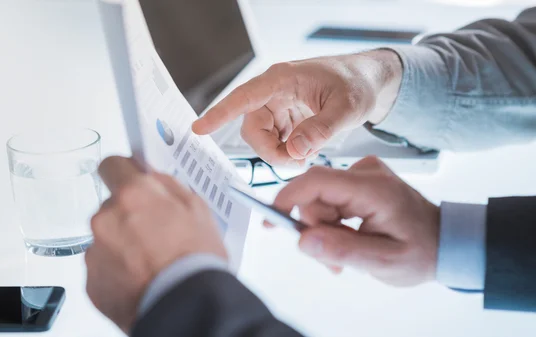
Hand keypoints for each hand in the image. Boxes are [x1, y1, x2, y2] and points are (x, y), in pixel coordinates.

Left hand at [85, 157, 225, 332]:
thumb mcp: (197, 209)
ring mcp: (96, 251)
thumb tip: (151, 175)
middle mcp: (107, 218)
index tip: (130, 179)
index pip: (112, 165)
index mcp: (133, 195)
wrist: (186, 308)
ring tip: (151, 261)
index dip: (124, 172)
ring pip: (106, 237)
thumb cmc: (195, 261)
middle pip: (111, 206)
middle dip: (128, 215)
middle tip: (154, 232)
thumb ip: (167, 185)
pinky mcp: (91, 280)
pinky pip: (102, 265)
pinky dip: (117, 270)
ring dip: (123, 244)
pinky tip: (141, 277)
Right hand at [192, 50, 401, 165]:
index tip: (199, 128)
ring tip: (306, 157)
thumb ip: (321, 130)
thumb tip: (294, 150)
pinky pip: (273, 141)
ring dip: (278, 154)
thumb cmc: (356, 85)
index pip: (243, 97)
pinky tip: (305, 151)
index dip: (219, 113)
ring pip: (261, 139)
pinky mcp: (282, 118)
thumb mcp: (347, 108)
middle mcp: (273, 92)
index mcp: (282, 80)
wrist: (366, 82)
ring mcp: (276, 106)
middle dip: (270, 152)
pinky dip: (285, 152)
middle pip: (252, 129)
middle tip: (298, 162)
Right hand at [273, 156, 439, 286]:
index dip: (287, 198)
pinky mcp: (361, 179)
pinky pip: (330, 197)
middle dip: (313, 227)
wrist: (446, 241)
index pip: (317, 181)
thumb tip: (302, 238)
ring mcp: (364, 173)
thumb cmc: (421, 251)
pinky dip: (332, 222)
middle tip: (329, 260)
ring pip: (320, 198)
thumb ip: (343, 250)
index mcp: (373, 188)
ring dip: (323, 229)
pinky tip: (347, 238)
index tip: (271, 221)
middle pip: (315, 193)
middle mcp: (366, 173)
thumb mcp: (383, 261)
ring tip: (344, 256)